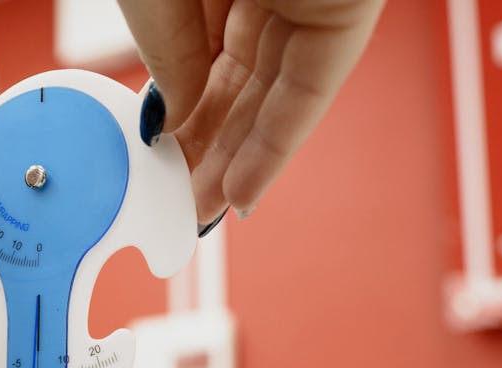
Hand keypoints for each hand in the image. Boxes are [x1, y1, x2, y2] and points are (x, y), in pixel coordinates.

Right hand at [116, 0, 385, 230]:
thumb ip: (162, 57)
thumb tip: (166, 121)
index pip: (197, 53)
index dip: (179, 112)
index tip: (154, 160)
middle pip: (238, 82)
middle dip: (207, 149)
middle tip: (178, 201)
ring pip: (274, 94)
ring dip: (237, 161)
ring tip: (202, 214)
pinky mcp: (347, 9)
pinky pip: (311, 92)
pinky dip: (275, 147)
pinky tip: (240, 193)